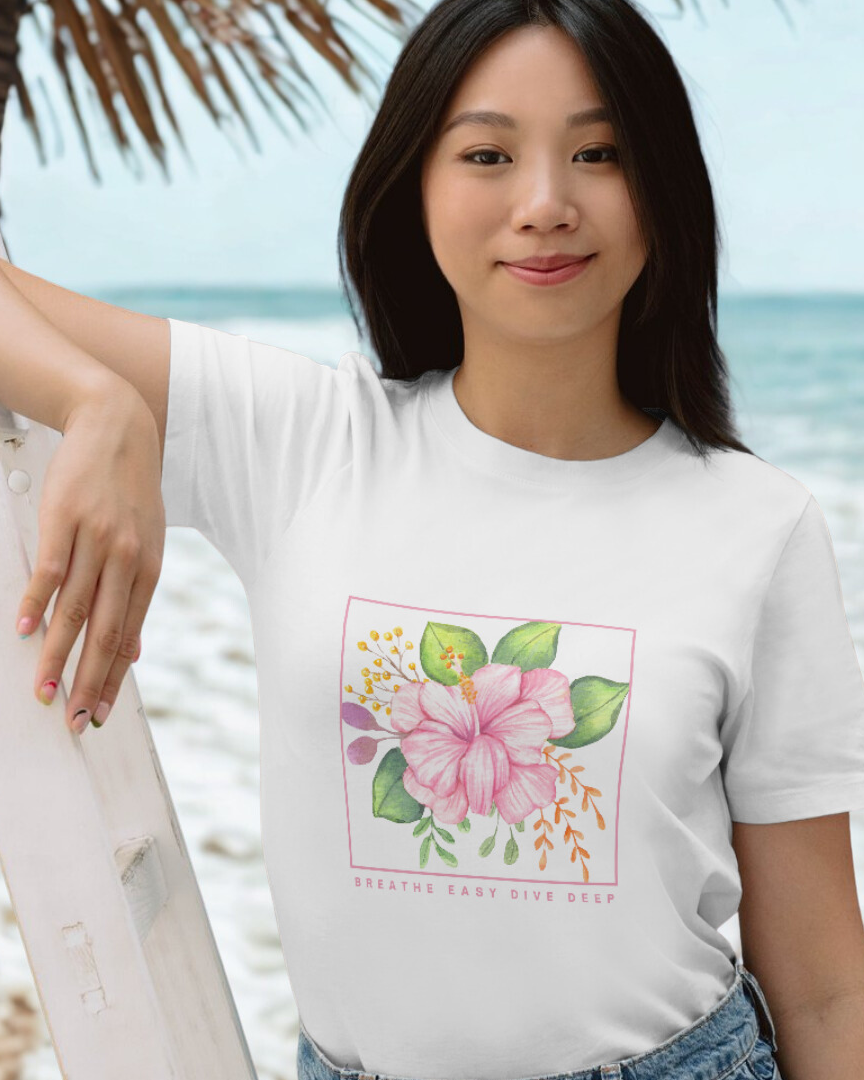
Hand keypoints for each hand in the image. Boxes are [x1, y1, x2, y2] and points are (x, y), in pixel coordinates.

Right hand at [16, 380, 165, 732]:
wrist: (117, 427)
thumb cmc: (130, 491)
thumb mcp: (149, 542)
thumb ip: (137, 597)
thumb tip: (135, 651)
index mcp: (149, 569)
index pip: (128, 636)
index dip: (111, 679)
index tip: (98, 713)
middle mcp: (127, 559)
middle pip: (105, 632)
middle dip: (88, 682)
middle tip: (73, 720)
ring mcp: (97, 540)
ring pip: (74, 610)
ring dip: (56, 655)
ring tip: (43, 689)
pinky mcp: (65, 519)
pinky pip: (50, 570)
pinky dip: (35, 603)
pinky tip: (22, 631)